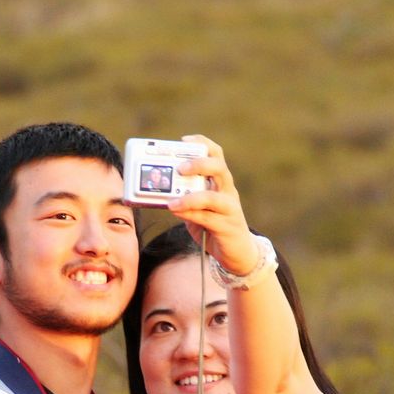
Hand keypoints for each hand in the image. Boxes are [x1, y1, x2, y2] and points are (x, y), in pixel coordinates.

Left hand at [167, 135, 259, 275]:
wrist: (236, 252)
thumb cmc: (214, 226)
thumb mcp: (197, 208)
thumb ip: (182, 197)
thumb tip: (156, 191)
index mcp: (220, 181)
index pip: (216, 154)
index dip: (202, 143)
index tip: (184, 140)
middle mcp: (227, 191)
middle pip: (219, 168)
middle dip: (198, 164)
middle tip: (179, 168)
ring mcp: (230, 209)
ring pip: (212, 196)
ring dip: (190, 197)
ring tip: (172, 201)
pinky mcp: (227, 227)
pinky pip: (208, 218)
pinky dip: (190, 214)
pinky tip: (177, 212)